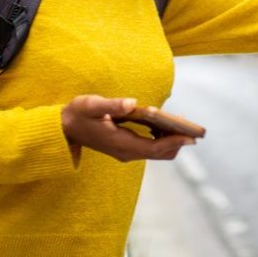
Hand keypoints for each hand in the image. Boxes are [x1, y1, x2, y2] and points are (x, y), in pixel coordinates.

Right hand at [61, 95, 194, 161]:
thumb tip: (131, 103)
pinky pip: (150, 147)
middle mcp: (127, 152)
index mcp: (122, 144)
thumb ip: (112, 105)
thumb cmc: (78, 114)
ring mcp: (126, 152)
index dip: (175, 142)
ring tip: (182, 123)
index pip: (155, 147)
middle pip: (161, 153)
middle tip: (194, 128)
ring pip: (157, 151)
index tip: (192, 136)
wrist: (63, 128)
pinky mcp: (125, 148)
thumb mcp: (91, 105)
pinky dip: (161, 138)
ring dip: (171, 140)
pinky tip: (165, 124)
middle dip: (178, 141)